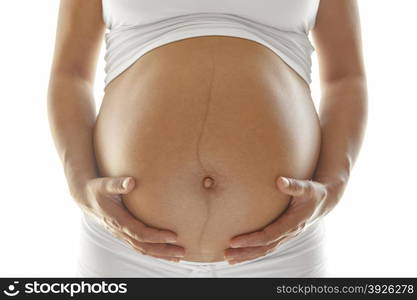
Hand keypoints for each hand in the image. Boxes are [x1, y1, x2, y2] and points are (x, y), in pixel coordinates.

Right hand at [72, 176, 184, 261]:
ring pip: (142, 249)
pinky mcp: (123, 233)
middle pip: (143, 246)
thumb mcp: (104, 184)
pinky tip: (166, 252)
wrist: (84, 197)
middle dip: (163, 250)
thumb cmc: (96, 188)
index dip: (156, 236)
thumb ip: (117, 183)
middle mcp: (119, 230)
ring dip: (161, 254)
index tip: (173, 236)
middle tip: (182, 251)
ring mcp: (121, 234)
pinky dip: (153, 251)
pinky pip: (139, 246)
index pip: (139, 233)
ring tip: (179, 256)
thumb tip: (131, 181)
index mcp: (117, 220)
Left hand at [224, 176, 344, 263]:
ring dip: (247, 255)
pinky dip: (254, 251)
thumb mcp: (307, 187)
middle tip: (227, 254)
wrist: (324, 202)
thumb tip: (280, 181)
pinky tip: (241, 254)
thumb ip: (294, 185)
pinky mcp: (283, 234)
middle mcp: (290, 232)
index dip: (251, 240)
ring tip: (229, 258)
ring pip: (265, 250)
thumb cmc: (314, 193)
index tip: (234, 241)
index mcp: (294, 222)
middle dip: (245, 252)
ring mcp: (287, 235)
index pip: (269, 235)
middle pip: (265, 247)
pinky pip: (267, 247)